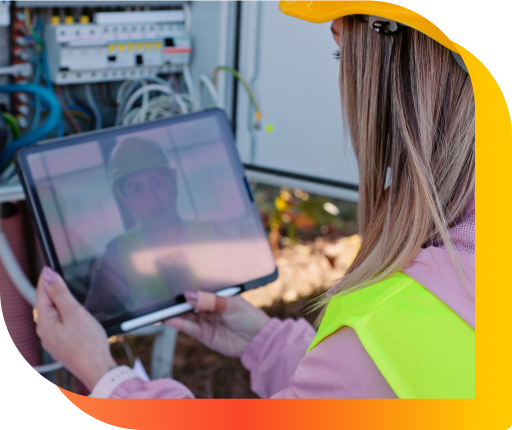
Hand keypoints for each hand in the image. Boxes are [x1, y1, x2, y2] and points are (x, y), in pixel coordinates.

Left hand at [35, 267, 115, 390]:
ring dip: (58, 301)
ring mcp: (53, 340)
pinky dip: (64, 313)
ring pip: (53, 314)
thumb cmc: (87, 343)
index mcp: (45, 323)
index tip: (49, 265)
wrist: (96, 368)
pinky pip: (60, 324)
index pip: (42, 294)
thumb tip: (48, 275)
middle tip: (55, 273)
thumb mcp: (74, 312)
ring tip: (63, 289)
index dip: (47, 278)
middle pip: (46, 304)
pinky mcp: (63, 344)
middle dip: (51, 289)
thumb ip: (60, 293)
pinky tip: (72, 312)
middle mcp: (45, 332)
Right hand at [165, 291, 270, 356]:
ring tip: (160, 309)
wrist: (257, 340)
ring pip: (185, 315)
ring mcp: (204, 320)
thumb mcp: (230, 304)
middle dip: (175, 299)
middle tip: (160, 295)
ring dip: (173, 312)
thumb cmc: (248, 317)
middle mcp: (208, 307)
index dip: (186, 285)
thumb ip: (210, 300)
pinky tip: (168, 320)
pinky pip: (188, 327)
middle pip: (188, 302)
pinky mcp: (203, 334)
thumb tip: (189, 295)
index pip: (198, 288)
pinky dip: (178, 323)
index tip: (171, 281)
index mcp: (216, 295)